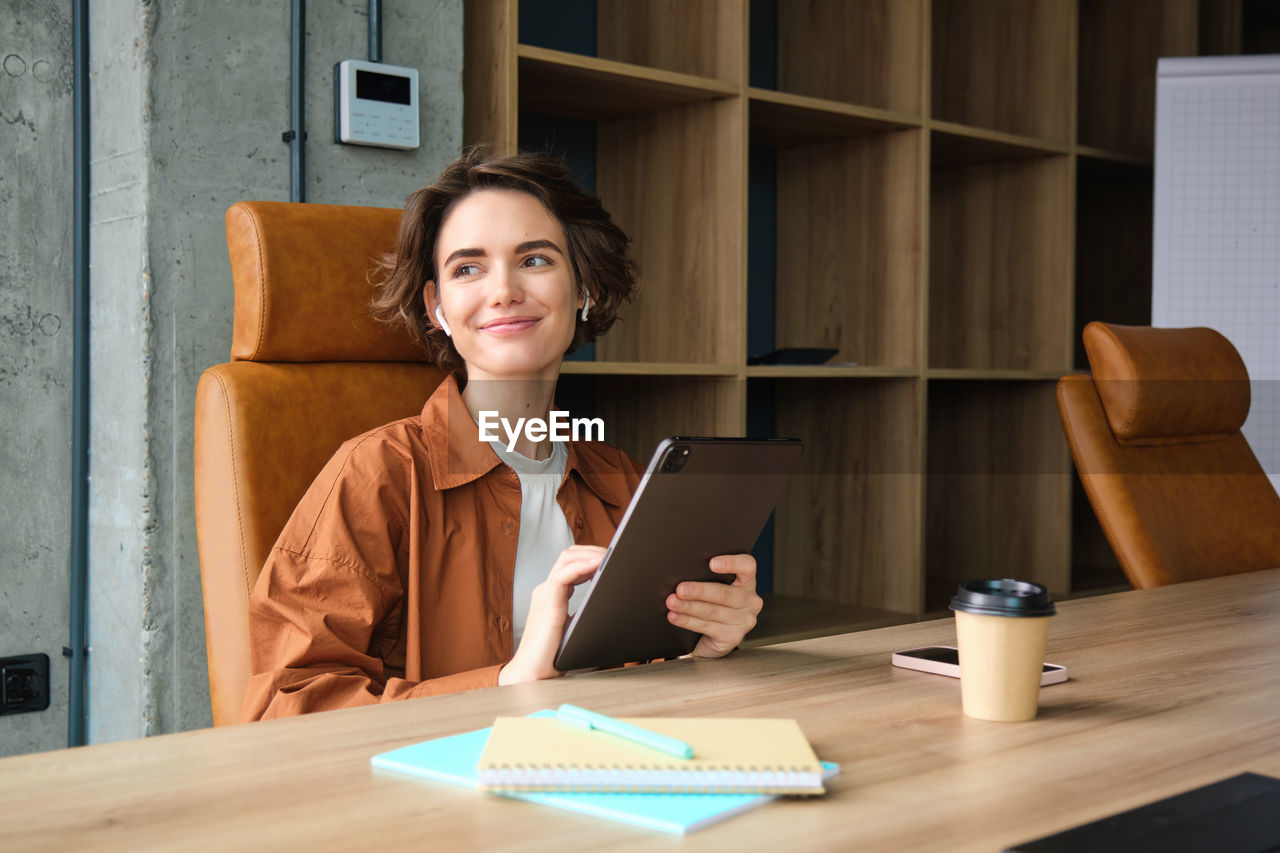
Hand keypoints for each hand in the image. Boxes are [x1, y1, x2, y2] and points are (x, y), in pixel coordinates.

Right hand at [498, 545, 603, 684]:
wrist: (533, 675)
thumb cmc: (555, 658)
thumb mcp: (578, 630)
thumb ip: (590, 617)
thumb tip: (618, 612)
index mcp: (553, 595)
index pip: (572, 563)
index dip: (592, 557)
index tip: (612, 560)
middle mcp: (548, 590)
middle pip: (569, 555)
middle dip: (593, 550)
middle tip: (614, 554)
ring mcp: (546, 595)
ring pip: (566, 559)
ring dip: (590, 554)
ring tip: (609, 556)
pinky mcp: (547, 604)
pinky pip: (562, 575)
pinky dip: (582, 566)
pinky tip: (598, 564)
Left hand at [666, 554, 762, 658]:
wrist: (713, 638)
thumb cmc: (712, 605)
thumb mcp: (715, 589)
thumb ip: (706, 578)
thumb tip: (681, 571)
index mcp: (747, 582)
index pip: (747, 566)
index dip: (732, 563)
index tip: (712, 563)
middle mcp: (750, 601)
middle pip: (725, 593)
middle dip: (699, 591)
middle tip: (680, 589)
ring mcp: (744, 621)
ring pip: (712, 611)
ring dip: (688, 606)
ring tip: (672, 602)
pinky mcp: (733, 637)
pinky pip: (706, 626)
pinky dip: (687, 621)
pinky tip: (675, 616)